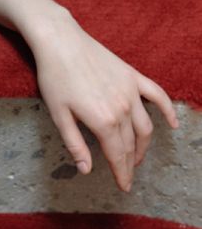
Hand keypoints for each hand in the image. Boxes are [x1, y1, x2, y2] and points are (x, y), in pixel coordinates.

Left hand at [30, 14, 178, 192]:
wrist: (60, 41)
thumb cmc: (54, 77)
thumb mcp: (58, 115)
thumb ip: (75, 144)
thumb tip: (86, 170)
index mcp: (103, 121)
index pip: (117, 155)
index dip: (122, 174)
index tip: (124, 187)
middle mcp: (122, 109)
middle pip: (131, 144)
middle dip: (130, 164)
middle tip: (127, 176)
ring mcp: (130, 91)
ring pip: (145, 126)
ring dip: (144, 145)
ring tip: (136, 157)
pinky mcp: (132, 76)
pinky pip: (157, 95)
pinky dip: (167, 111)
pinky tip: (173, 124)